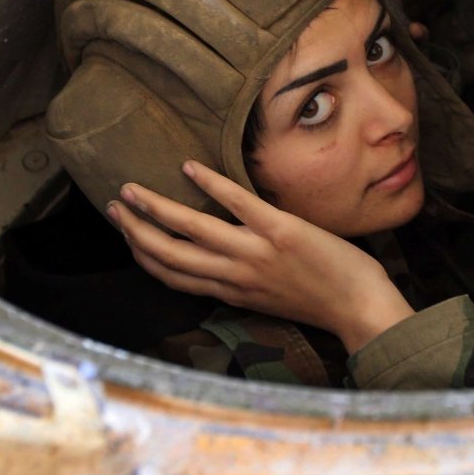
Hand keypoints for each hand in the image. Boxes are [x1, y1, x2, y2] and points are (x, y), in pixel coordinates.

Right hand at [107, 162, 415, 353]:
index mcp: (231, 292)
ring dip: (156, 207)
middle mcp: (235, 275)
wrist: (360, 308)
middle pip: (170, 254)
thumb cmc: (323, 302)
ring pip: (191, 229)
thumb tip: (224, 259)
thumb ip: (243, 281)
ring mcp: (255, 252)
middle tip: (112, 206)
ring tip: (131, 188)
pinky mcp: (280, 231)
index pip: (174, 275)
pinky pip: (238, 203)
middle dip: (135, 230)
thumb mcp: (270, 300)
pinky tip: (189, 166)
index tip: (125, 234)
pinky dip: (211, 183)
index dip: (143, 254)